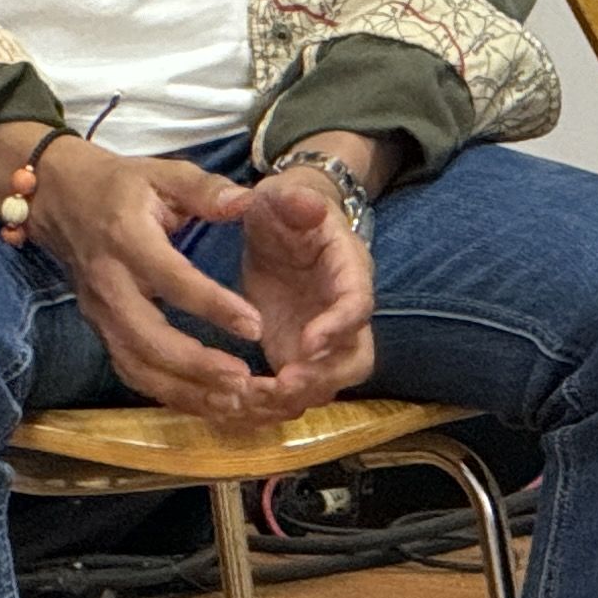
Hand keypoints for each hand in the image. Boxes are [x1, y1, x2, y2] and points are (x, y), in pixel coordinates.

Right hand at [0, 135, 275, 417]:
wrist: (59, 199)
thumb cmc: (121, 186)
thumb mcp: (162, 173)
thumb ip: (204, 189)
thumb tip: (245, 202)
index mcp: (128, 239)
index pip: (171, 279)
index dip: (212, 305)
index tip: (253, 324)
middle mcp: (109, 283)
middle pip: (147, 337)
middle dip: (195, 364)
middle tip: (243, 379)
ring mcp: (99, 313)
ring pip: (136, 364)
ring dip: (182, 389)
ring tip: (231, 401)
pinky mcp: (99, 330)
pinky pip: (130, 370)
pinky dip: (166, 393)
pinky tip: (203, 402)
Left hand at [236, 161, 377, 417]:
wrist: (281, 225)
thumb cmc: (284, 207)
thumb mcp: (284, 194)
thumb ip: (297, 199)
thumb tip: (309, 205)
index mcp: (348, 270)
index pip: (357, 305)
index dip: (337, 329)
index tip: (307, 345)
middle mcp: (343, 311)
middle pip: (355, 359)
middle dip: (321, 377)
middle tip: (280, 384)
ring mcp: (321, 338)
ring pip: (327, 383)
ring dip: (294, 396)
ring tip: (252, 396)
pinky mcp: (295, 352)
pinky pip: (296, 389)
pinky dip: (273, 403)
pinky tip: (241, 401)